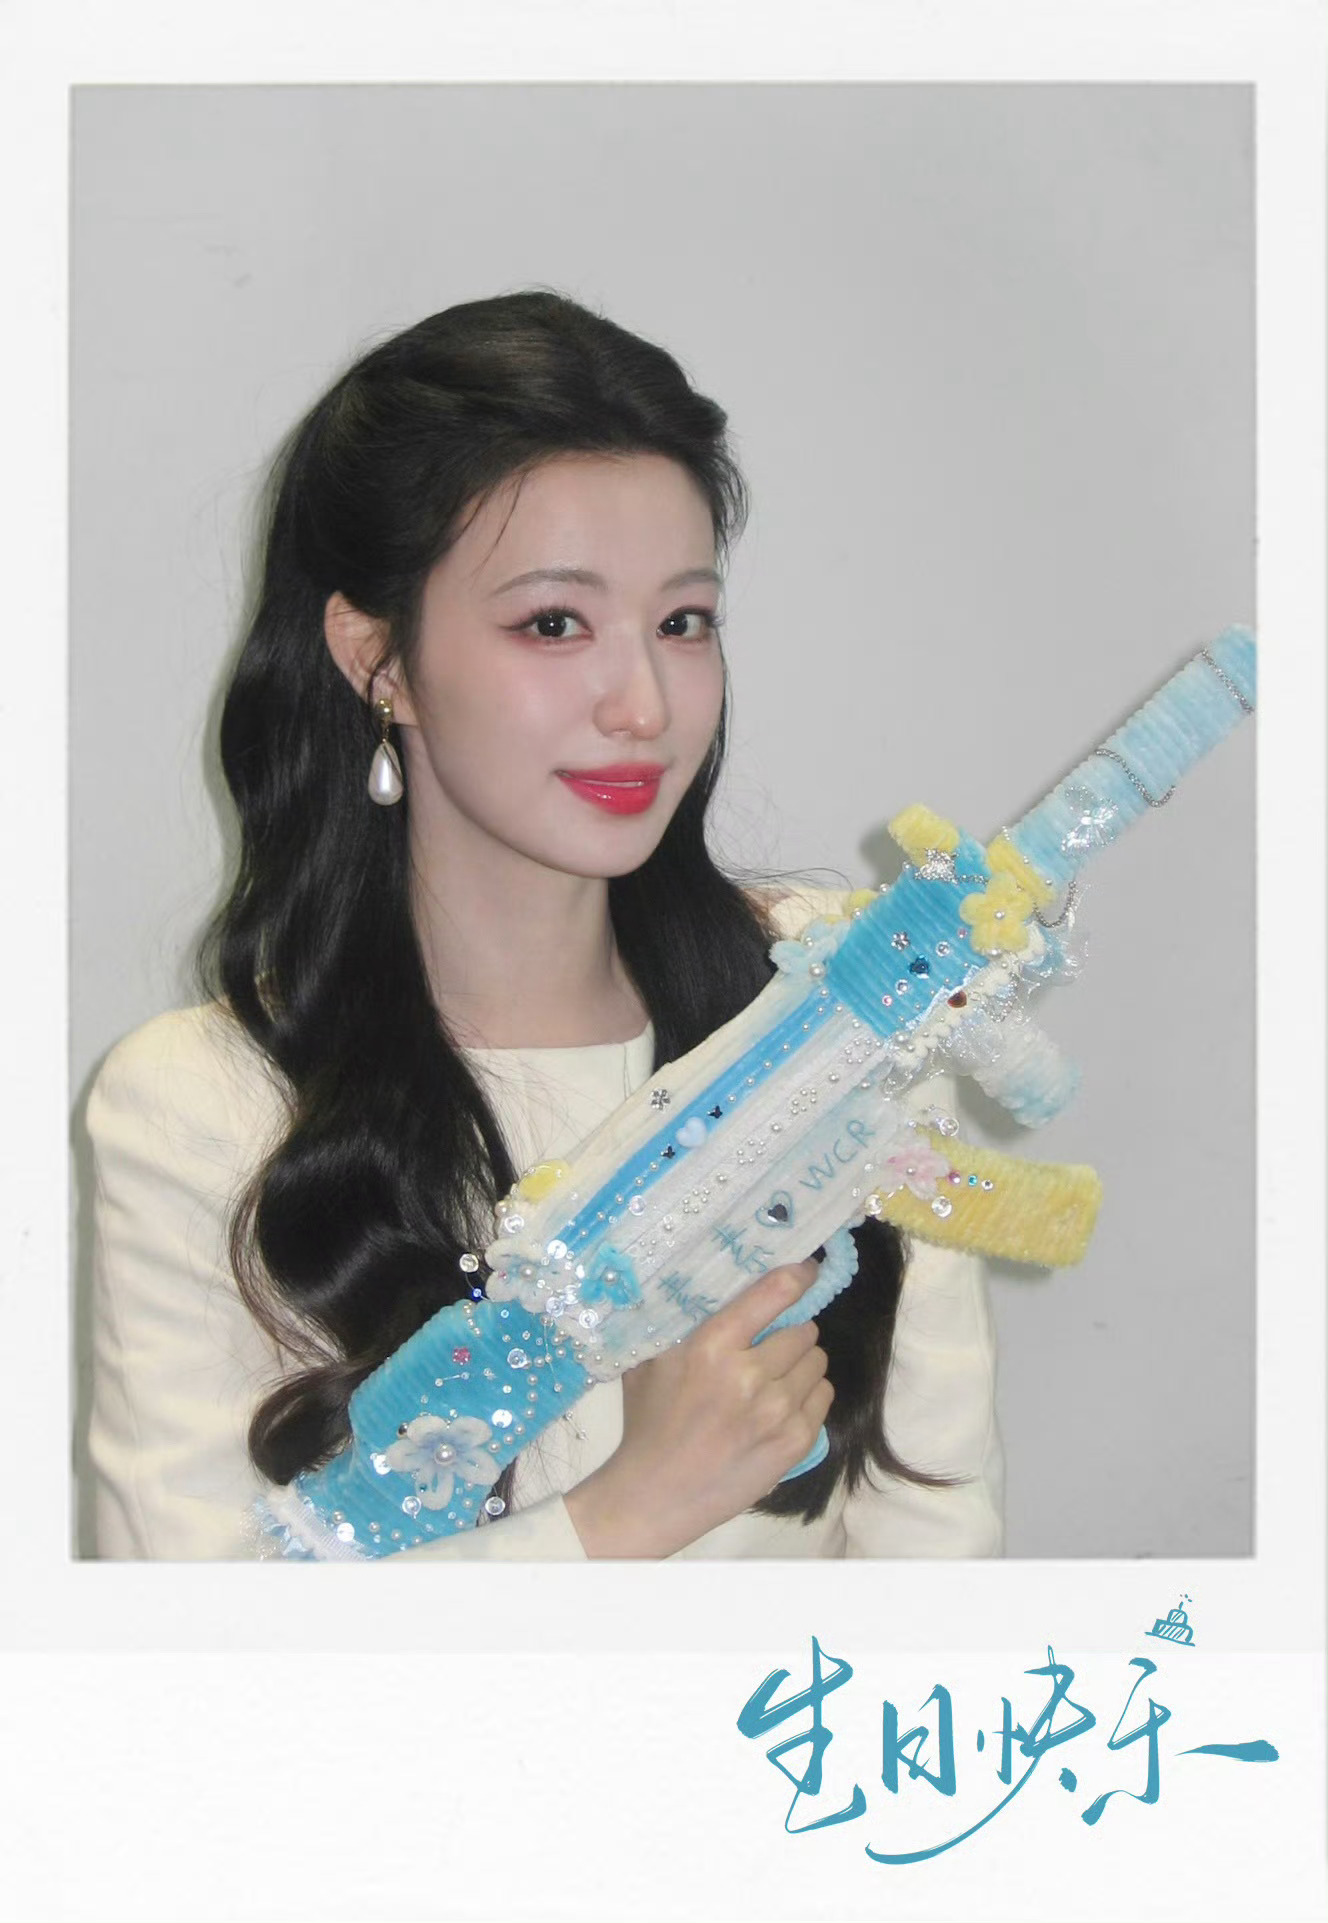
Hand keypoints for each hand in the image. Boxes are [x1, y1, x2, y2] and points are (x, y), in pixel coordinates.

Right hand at [563, 1258, 831, 1557]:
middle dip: (789, 1334)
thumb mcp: (651, 1362)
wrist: (656, 1495)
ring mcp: (777, 1411)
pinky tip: (781, 1405)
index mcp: (712, 1347)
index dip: (798, 1275)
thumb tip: (712, 1282)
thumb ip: (680, 1323)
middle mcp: (750, 1375)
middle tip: (769, 1347)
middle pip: (804, 1331)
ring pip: (818, 1363)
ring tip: (775, 1378)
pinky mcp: (795, 1442)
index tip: (807, 1269)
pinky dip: (808, 1395)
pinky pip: (823, 1397)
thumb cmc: (649, 1423)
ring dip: (801, 1365)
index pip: (774, 1293)